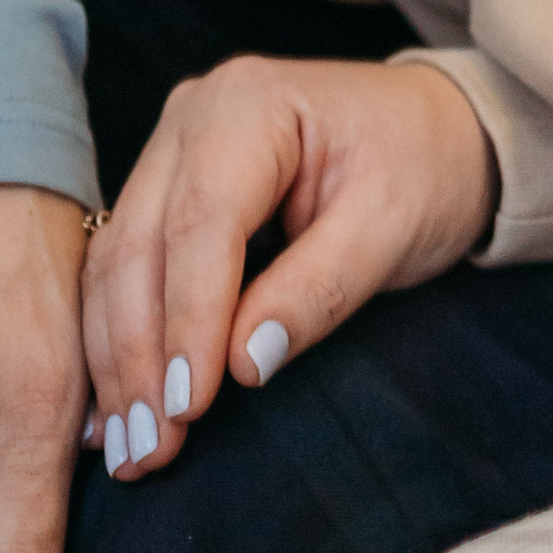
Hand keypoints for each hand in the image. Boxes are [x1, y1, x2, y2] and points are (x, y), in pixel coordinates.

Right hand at [81, 55, 495, 478]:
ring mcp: (171, 150)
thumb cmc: (422, 164)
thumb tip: (242, 364)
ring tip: (131, 448)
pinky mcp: (167, 191)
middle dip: (139, 355)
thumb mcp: (393, 223)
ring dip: (117, 360)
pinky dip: (117, 340)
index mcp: (249, 103)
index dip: (189, 320)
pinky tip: (118, 409)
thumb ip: (320, 289)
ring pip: (117, 263)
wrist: (436, 129)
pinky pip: (125, 268)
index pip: (201, 222)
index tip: (189, 407)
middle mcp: (193, 117)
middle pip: (140, 245)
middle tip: (150, 449)